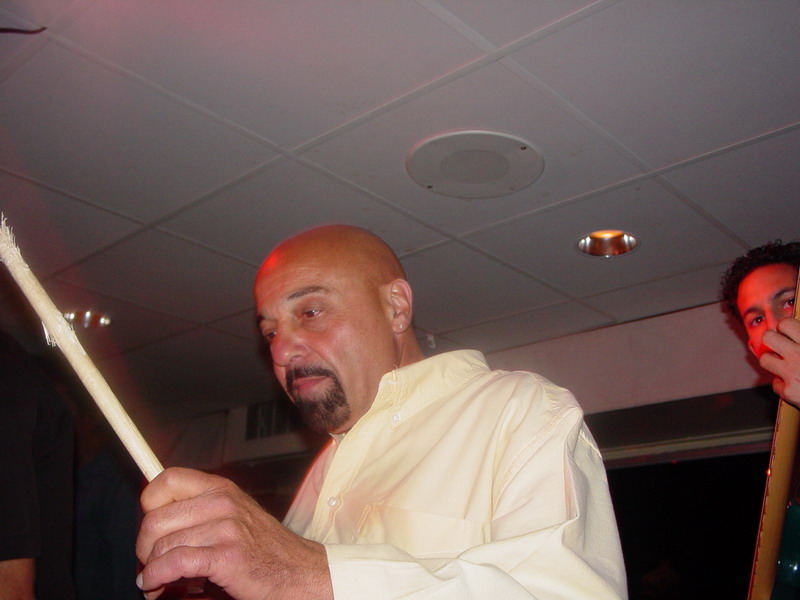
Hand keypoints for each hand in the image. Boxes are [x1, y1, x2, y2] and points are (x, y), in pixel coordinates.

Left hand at [136, 467, 331, 599]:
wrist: (299, 572)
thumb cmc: (263, 549)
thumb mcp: (233, 516)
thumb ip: (199, 511)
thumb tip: (151, 521)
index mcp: (221, 489)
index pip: (167, 479)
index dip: (149, 504)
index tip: (151, 527)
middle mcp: (223, 503)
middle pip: (155, 519)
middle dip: (144, 548)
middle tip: (150, 563)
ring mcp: (226, 529)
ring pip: (162, 545)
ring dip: (150, 570)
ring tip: (157, 582)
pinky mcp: (227, 556)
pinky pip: (175, 563)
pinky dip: (157, 578)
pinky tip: (157, 586)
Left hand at [761, 318, 799, 407]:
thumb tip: (793, 332)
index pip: (786, 324)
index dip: (784, 328)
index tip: (787, 333)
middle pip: (768, 338)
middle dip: (772, 341)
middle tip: (780, 347)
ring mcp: (792, 373)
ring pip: (765, 359)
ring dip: (773, 362)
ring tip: (784, 365)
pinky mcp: (789, 392)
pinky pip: (776, 384)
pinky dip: (784, 386)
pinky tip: (796, 386)